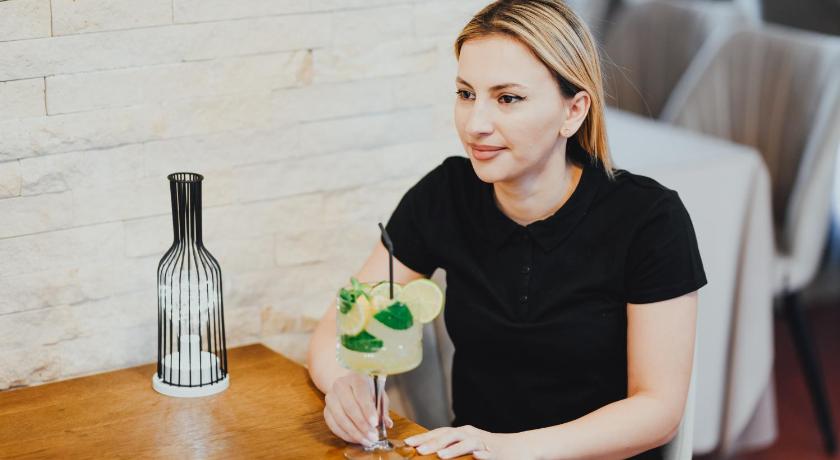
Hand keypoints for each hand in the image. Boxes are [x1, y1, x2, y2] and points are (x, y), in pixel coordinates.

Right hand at [323, 373, 393, 446]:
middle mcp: (340, 386)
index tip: (375, 423)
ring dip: (355, 433)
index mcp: (356, 378)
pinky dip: (346, 435)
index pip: (361, 394)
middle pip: (349, 407)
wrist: (346, 384)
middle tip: (373, 436)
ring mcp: (331, 398)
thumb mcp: (378, 394)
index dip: (367, 410)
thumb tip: (387, 423)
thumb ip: (382, 408)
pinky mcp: (326, 411)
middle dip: (362, 425)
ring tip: (367, 441)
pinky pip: (334, 426)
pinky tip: (357, 439)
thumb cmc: (366, 390)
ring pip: (340, 419)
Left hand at [404, 425, 526, 458]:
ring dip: (452, 448)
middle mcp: (470, 434)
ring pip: (466, 442)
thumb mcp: (466, 449)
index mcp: (461, 434)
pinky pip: (486, 453)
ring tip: (440, 455)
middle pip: (449, 435)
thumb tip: (430, 454)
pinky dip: (479, 454)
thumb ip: (451, 450)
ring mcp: (483, 442)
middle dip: (432, 441)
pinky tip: (475, 456)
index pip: (439, 433)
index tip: (407, 443)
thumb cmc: (488, 450)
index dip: (423, 437)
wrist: (518, 448)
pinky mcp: (495, 452)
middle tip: (417, 449)